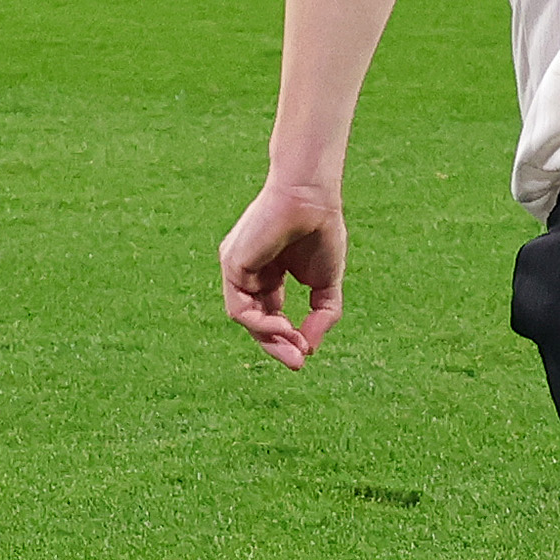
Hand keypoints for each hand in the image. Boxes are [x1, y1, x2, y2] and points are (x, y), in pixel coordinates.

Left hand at [218, 179, 349, 368]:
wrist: (312, 196)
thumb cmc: (322, 230)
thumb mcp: (327, 283)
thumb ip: (323, 314)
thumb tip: (311, 347)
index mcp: (268, 273)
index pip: (270, 314)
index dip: (287, 336)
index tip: (306, 354)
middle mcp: (249, 272)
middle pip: (256, 320)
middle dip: (277, 344)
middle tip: (298, 363)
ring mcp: (237, 268)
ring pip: (245, 317)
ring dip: (270, 338)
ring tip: (295, 348)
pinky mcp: (232, 263)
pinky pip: (239, 307)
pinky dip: (261, 323)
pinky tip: (283, 327)